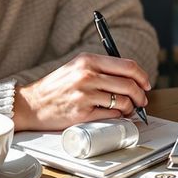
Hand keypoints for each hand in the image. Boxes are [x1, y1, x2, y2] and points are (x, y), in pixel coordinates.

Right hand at [13, 53, 150, 130]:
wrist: (31, 104)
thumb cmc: (56, 87)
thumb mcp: (76, 67)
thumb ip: (99, 68)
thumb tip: (129, 76)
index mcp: (88, 60)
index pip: (127, 65)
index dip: (142, 76)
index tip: (146, 84)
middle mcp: (87, 75)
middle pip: (129, 84)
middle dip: (141, 96)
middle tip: (142, 101)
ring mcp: (85, 95)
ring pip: (123, 102)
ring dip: (131, 108)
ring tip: (128, 110)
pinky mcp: (83, 114)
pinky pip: (111, 116)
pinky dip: (118, 117)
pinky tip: (116, 116)